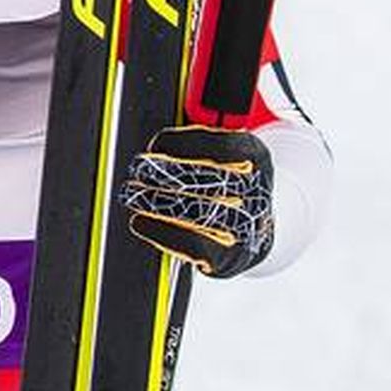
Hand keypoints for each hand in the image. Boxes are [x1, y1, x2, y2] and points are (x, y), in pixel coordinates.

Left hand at [122, 124, 275, 277]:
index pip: (221, 146)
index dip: (182, 144)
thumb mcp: (224, 148)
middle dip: (163, 172)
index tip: (157, 144)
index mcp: (256, 156)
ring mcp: (247, 226)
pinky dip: (161, 232)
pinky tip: (141, 222)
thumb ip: (196, 134)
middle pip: (206, 179)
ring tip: (133, 195)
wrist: (255, 229)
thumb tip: (159, 135)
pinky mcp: (231, 256)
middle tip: (137, 169)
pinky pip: (193, 244)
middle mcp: (258, 191)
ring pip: (197, 211)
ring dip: (155, 201)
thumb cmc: (226, 183)